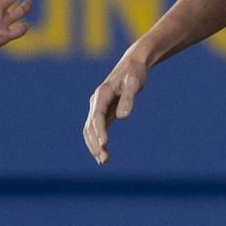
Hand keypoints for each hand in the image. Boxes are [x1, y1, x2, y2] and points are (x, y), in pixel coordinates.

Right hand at [84, 45, 149, 163]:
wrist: (133, 65)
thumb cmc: (135, 73)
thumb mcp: (134, 83)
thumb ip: (128, 99)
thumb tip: (123, 117)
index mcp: (102, 94)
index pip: (97, 116)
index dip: (99, 131)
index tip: (104, 144)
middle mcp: (96, 102)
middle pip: (90, 127)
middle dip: (95, 143)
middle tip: (104, 159)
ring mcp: (98, 107)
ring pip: (91, 130)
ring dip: (94, 145)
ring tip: (104, 161)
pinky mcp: (104, 111)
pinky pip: (97, 129)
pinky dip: (98, 141)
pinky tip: (103, 153)